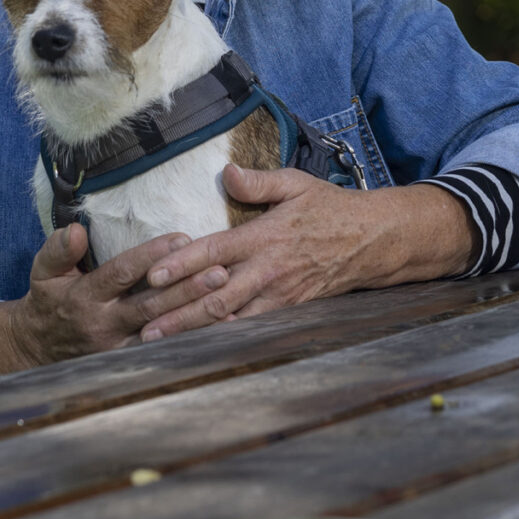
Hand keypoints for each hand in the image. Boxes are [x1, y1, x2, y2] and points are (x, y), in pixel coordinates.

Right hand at [0, 225, 229, 375]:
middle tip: (220, 271)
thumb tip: (76, 230)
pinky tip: (225, 328)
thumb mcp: (42, 273)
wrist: (37, 351)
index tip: (182, 238)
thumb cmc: (48, 302)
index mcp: (86, 297)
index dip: (152, 256)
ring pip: (165, 332)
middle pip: (151, 305)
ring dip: (198, 316)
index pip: (122, 273)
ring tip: (229, 298)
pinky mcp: (133, 364)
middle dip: (187, 288)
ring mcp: (121, 348)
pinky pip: (169, 351)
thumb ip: (57, 250)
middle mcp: (106, 324)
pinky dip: (197, 340)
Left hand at [133, 168, 473, 341]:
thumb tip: (226, 172)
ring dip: (195, 330)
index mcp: (265, 235)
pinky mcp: (289, 309)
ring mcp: (279, 294)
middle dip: (178, 313)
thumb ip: (259, 181)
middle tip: (143, 326)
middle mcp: (269, 269)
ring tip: (162, 343)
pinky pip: (252, 327)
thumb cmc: (331, 209)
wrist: (375, 241)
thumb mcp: (297, 184)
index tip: (152, 275)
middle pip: (215, 294)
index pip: (214, 250)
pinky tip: (198, 346)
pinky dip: (224, 337)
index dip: (182, 263)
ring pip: (231, 317)